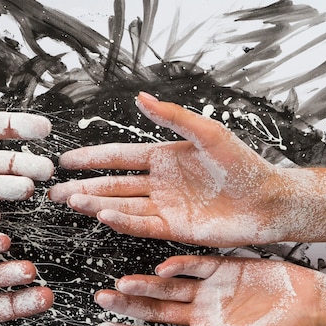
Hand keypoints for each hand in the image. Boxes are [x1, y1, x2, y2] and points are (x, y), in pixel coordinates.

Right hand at [48, 92, 291, 246]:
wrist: (269, 201)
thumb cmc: (245, 165)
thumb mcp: (208, 133)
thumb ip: (173, 117)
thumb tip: (140, 97)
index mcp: (163, 158)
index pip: (118, 157)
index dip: (91, 158)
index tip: (66, 160)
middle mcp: (158, 183)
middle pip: (112, 185)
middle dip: (83, 187)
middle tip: (55, 191)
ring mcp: (164, 207)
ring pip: (121, 205)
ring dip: (95, 204)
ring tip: (71, 201)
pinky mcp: (174, 229)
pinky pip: (141, 224)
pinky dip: (122, 221)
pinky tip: (103, 215)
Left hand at [94, 255, 325, 325]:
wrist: (314, 306)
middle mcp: (200, 314)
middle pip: (155, 311)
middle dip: (128, 306)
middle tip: (102, 298)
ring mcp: (208, 291)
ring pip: (167, 288)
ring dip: (145, 285)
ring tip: (122, 283)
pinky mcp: (221, 268)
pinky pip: (192, 265)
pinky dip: (176, 266)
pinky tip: (161, 269)